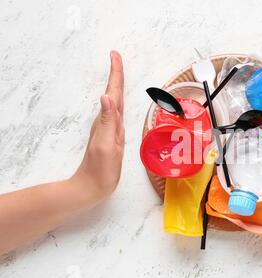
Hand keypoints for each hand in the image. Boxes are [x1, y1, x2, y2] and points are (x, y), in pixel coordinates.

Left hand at [72, 51, 124, 200]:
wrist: (92, 187)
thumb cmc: (100, 169)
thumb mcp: (105, 144)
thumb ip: (107, 121)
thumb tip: (106, 96)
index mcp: (108, 121)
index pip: (113, 92)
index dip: (115, 74)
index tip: (115, 56)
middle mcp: (108, 122)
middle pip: (114, 93)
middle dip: (116, 75)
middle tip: (117, 57)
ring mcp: (109, 129)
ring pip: (116, 102)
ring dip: (117, 86)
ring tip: (119, 73)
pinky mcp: (112, 137)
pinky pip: (117, 114)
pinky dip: (120, 103)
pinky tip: (119, 103)